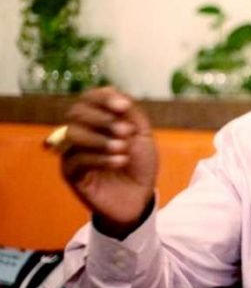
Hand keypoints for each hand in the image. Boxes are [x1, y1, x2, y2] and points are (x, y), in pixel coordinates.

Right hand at [61, 87, 157, 237]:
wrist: (140, 198)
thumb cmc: (140, 165)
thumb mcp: (143, 135)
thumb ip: (131, 113)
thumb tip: (112, 90)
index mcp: (98, 120)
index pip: (89, 98)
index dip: (104, 98)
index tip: (124, 107)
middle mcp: (82, 132)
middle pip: (77, 112)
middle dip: (104, 119)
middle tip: (127, 132)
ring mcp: (73, 152)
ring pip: (73, 134)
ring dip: (101, 138)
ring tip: (123, 148)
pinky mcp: (71, 174)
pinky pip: (76, 159)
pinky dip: (100, 157)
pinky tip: (120, 161)